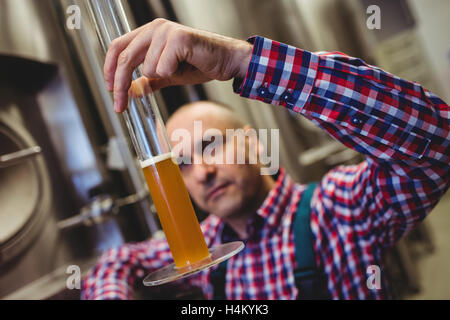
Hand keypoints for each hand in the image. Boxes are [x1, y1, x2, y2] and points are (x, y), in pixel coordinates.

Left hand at [104, 18, 252, 111]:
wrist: (227, 61)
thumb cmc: (201, 64)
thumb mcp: (169, 75)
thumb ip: (149, 81)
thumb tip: (131, 91)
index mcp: (150, 32)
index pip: (118, 47)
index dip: (109, 69)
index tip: (110, 91)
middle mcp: (155, 27)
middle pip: (124, 58)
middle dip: (120, 85)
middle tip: (120, 106)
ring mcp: (166, 31)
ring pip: (147, 68)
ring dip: (162, 76)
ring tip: (180, 69)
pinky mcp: (178, 38)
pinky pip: (162, 69)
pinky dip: (173, 74)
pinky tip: (186, 65)